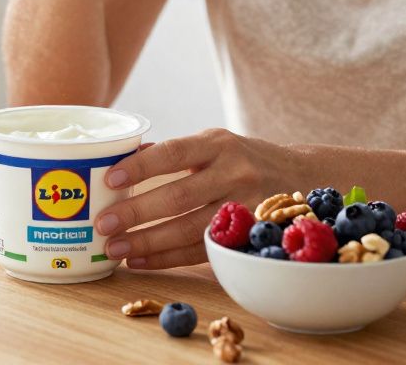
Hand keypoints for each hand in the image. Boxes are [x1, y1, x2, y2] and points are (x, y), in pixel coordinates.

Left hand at [93, 129, 294, 268]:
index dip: (140, 167)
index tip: (109, 179)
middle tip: (104, 224)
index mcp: (218, 143)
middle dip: (137, 213)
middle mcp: (235, 172)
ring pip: (190, 229)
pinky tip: (141, 261)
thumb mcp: (214, 143)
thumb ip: (174, 153)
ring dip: (148, 243)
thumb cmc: (242, 159)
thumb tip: (122, 161)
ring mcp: (246, 206)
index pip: (173, 153)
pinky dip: (168, 258)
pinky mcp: (249, 236)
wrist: (302, 176)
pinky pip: (203, 251)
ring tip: (116, 250)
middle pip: (179, 197)